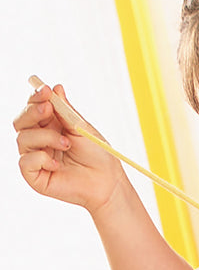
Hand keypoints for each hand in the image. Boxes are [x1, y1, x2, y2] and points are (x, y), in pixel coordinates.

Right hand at [13, 84, 122, 212]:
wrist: (107, 181)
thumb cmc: (97, 155)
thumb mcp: (81, 128)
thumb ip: (65, 110)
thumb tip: (56, 87)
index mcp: (48, 126)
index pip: (32, 108)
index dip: (35, 97)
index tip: (46, 90)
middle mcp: (38, 141)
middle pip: (20, 121)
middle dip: (32, 112)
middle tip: (48, 109)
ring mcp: (35, 158)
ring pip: (23, 139)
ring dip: (45, 137)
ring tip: (67, 144)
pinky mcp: (35, 177)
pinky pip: (25, 162)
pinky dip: (41, 159)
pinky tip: (58, 165)